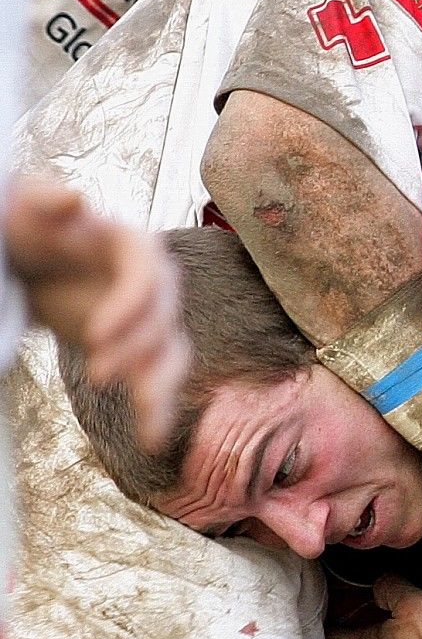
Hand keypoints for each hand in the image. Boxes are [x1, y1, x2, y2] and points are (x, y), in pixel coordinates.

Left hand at [7, 177, 187, 448]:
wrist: (35, 257)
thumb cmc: (32, 225)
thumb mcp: (32, 207)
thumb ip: (50, 200)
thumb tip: (73, 200)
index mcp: (138, 248)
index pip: (148, 279)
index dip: (130, 309)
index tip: (94, 336)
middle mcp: (156, 285)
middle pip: (161, 322)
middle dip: (133, 351)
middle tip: (95, 373)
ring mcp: (150, 321)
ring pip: (171, 356)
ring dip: (157, 385)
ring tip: (142, 413)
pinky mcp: (138, 350)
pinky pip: (158, 381)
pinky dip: (159, 411)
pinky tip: (153, 439)